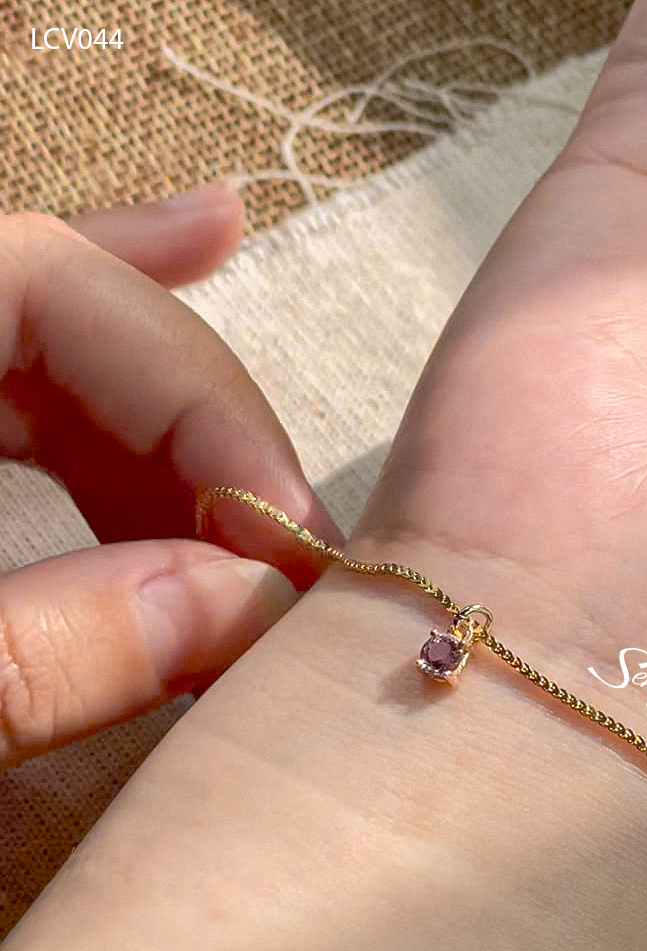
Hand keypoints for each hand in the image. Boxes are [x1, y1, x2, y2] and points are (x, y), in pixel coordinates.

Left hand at [0, 181, 343, 769]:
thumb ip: (50, 652)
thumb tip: (246, 606)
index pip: (37, 282)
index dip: (190, 396)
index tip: (286, 537)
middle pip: (59, 314)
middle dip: (199, 418)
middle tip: (298, 539)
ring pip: (50, 361)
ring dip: (174, 433)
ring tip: (270, 514)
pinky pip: (21, 397)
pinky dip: (110, 410)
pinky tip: (201, 322)